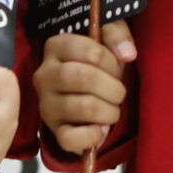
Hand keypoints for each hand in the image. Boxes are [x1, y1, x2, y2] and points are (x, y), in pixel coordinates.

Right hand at [34, 20, 135, 156]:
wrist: (86, 91)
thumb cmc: (98, 62)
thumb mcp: (106, 37)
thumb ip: (116, 34)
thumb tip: (127, 53)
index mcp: (56, 46)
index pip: (90, 52)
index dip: (112, 62)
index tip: (117, 67)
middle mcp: (44, 75)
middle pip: (83, 78)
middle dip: (112, 87)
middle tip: (120, 92)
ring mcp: (46, 104)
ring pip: (82, 107)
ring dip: (109, 110)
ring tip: (113, 110)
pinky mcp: (53, 130)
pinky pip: (69, 138)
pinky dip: (92, 136)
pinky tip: (101, 129)